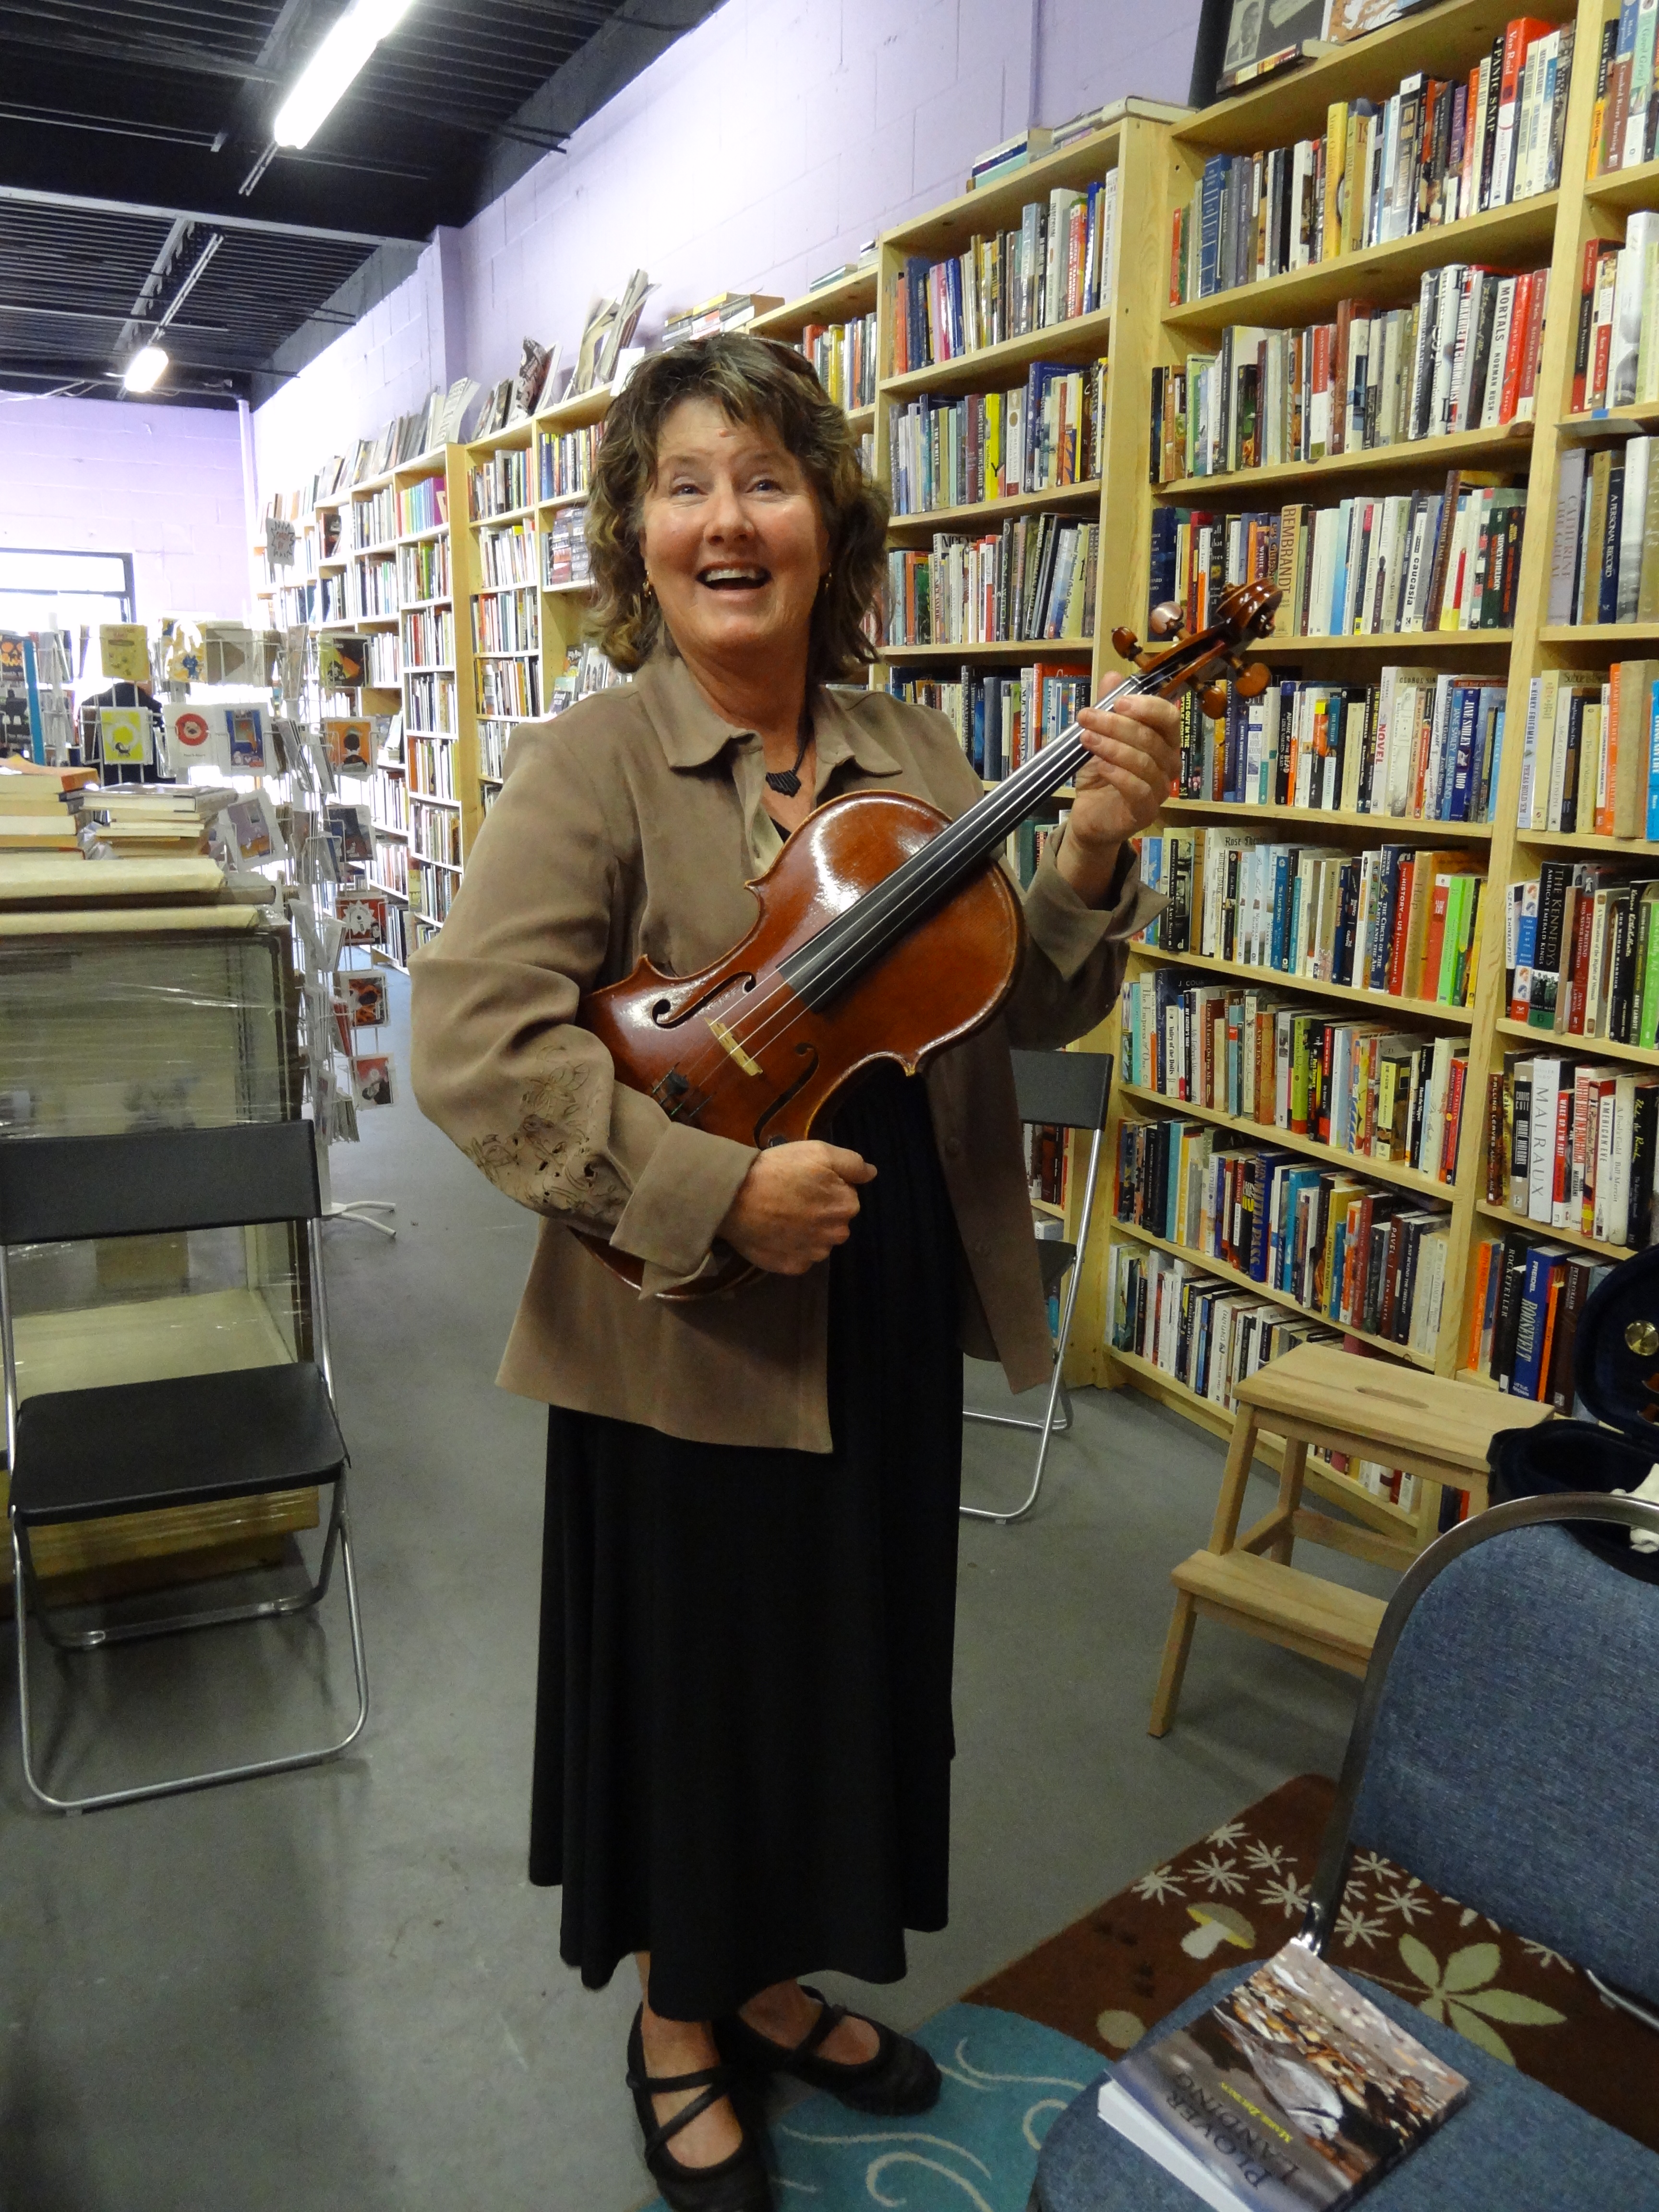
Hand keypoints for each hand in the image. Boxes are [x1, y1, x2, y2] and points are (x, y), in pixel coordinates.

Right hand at [717, 1141, 875, 1274]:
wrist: (735, 1197)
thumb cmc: (779, 1169)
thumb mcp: (819, 1152)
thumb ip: (852, 1163)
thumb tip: (872, 1174)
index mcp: (847, 1206)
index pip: (847, 1196)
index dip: (828, 1187)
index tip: (806, 1181)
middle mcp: (836, 1234)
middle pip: (834, 1221)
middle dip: (820, 1211)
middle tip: (792, 1197)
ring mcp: (814, 1254)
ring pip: (818, 1241)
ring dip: (807, 1231)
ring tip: (781, 1216)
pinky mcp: (792, 1267)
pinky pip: (799, 1257)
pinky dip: (791, 1247)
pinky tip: (775, 1233)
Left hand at [1054, 692, 1182, 906]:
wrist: (1090, 816)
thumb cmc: (1101, 774)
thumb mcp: (1100, 737)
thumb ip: (1108, 709)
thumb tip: (1112, 676)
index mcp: (1163, 741)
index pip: (1169, 717)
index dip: (1146, 706)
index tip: (1117, 701)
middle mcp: (1169, 764)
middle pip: (1151, 737)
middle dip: (1116, 724)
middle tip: (1086, 717)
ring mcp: (1161, 790)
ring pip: (1144, 762)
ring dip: (1112, 746)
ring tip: (1085, 739)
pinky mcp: (1146, 812)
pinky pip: (1138, 789)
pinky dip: (1118, 774)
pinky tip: (1100, 766)